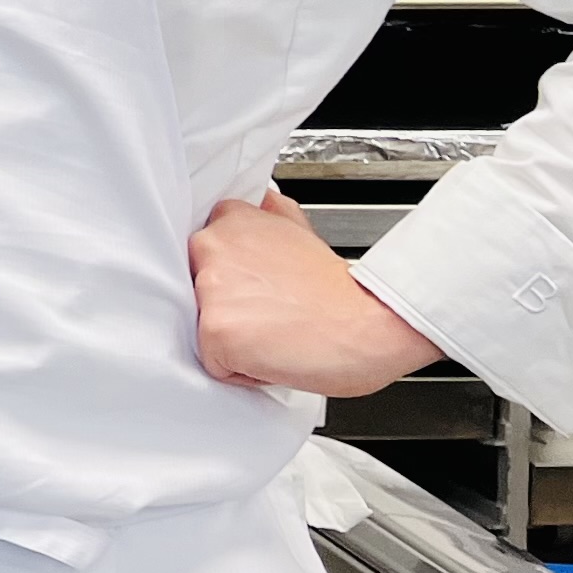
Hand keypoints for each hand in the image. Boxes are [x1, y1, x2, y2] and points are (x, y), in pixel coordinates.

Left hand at [191, 188, 440, 395]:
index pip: (203, 259)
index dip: (235, 282)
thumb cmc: (345, 292)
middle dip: (230, 309)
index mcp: (230, 221)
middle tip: (276, 312)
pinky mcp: (214, 331)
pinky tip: (277, 354)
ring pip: (204, 330)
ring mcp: (209, 289)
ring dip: (236, 340)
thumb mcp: (303, 232)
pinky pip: (216, 365)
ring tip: (278, 332)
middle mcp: (212, 247)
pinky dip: (244, 370)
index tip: (263, 288)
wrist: (375, 321)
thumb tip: (263, 201)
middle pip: (197, 294)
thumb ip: (270, 218)